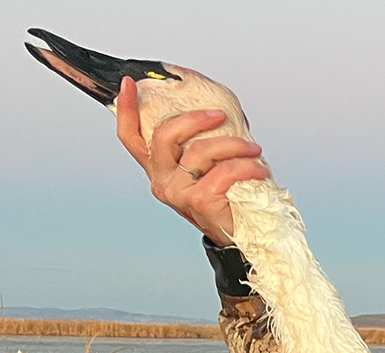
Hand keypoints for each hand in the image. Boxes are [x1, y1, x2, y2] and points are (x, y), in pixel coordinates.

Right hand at [115, 76, 267, 246]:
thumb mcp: (209, 165)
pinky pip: (224, 171)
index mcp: (159, 168)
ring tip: (253, 149)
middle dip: (194, 118)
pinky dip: (247, 166)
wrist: (242, 237)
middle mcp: (161, 180)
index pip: (130, 137)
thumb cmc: (228, 199)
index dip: (126, 109)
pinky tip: (259, 170)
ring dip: (234, 144)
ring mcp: (177, 192)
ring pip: (200, 150)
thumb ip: (203, 140)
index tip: (128, 83)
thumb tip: (219, 109)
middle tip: (220, 115)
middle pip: (163, 135)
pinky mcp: (198, 200)